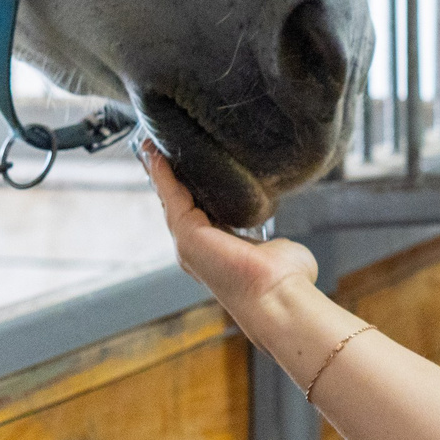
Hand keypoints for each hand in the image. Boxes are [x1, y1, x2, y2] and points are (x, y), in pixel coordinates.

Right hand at [141, 143, 319, 317]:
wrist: (278, 294)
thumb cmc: (285, 280)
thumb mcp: (276, 251)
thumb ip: (272, 244)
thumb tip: (280, 245)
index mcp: (217, 252)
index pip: (198, 215)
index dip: (190, 190)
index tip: (187, 165)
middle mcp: (197, 249)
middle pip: (178, 205)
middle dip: (170, 177)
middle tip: (161, 148)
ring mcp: (188, 243)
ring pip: (170, 199)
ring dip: (161, 171)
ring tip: (155, 145)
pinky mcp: (187, 233)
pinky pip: (171, 195)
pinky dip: (162, 173)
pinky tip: (156, 152)